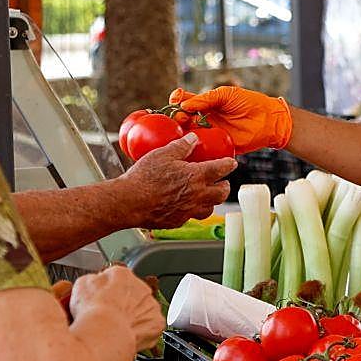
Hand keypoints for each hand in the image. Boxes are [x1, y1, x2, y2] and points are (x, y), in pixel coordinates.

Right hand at [68, 264, 163, 353]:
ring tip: (116, 328)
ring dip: (133, 318)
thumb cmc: (92, 311)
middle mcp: (140, 287)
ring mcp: (151, 305)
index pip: (116, 278)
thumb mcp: (81, 285)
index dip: (107, 292)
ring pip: (143, 310)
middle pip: (132, 294)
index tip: (102, 300)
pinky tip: (127, 336)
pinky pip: (150, 328)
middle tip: (108, 316)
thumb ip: (92, 280)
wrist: (105, 332)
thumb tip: (94, 282)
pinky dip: (141, 333)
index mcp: (121, 274)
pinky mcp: (157, 323)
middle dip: (122, 304)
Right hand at [118, 133, 235, 227]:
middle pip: (222, 193)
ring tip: (205, 195)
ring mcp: (188, 211)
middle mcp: (197, 195)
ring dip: (210, 201)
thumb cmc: (144, 178)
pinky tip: (184, 204)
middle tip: (221, 181)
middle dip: (224, 186)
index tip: (231, 163)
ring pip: (209, 208)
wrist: (129, 202)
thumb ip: (181, 146)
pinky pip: (191, 217)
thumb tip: (192, 138)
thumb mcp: (163, 154)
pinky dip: (192, 210)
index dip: (229, 165)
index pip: (222, 169)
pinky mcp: (177, 221)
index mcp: (197, 176)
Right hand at [170, 86, 293, 152]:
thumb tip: (184, 105)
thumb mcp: (226, 94)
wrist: (268, 120)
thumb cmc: (249, 103)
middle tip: (180, 117)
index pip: (185, 101)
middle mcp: (205, 118)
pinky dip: (193, 147)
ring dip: (183, 130)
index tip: (175, 100)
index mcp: (206, 103)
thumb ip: (205, 99)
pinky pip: (202, 147)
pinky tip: (188, 145)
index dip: (177, 101)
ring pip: (190, 133)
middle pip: (184, 118)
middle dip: (178, 116)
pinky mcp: (217, 146)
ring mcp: (210, 133)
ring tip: (184, 127)